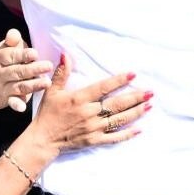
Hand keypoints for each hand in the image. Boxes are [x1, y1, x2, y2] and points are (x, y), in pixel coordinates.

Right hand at [0, 28, 53, 111]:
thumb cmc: (12, 56)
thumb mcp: (11, 46)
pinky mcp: (10, 97)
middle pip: (17, 71)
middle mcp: (1, 73)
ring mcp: (5, 86)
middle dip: (33, 69)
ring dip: (33, 85)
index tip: (35, 54)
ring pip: (19, 86)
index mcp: (0, 57)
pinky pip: (12, 102)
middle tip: (48, 66)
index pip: (11, 56)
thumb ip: (12, 39)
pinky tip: (22, 108)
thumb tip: (13, 34)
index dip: (23, 55)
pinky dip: (16, 105)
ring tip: (47, 82)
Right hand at [27, 52, 150, 154]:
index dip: (119, 81)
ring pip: (119, 120)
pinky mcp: (95, 140)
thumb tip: (65, 54)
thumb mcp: (52, 91)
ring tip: (149, 105)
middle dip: (135, 98)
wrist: (43, 140)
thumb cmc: (48, 114)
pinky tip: (139, 129)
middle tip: (150, 92)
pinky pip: (114, 138)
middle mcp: (89, 113)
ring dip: (136, 113)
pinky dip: (127, 134)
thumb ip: (62, 73)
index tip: (132, 74)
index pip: (103, 87)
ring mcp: (94, 128)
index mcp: (80, 99)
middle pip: (117, 104)